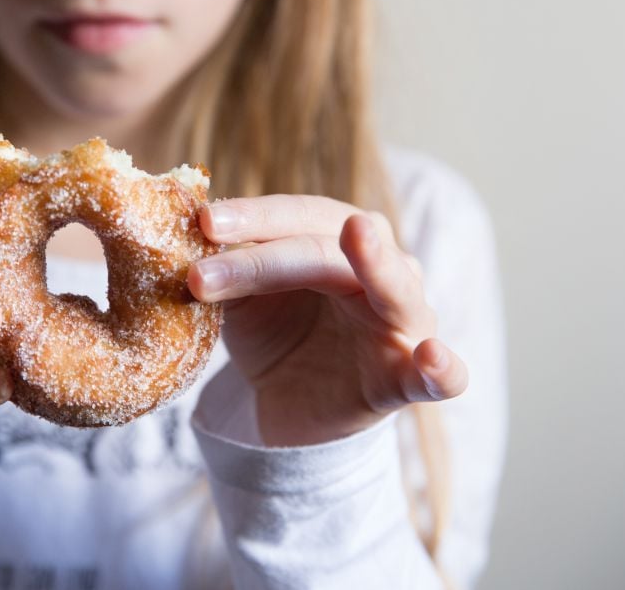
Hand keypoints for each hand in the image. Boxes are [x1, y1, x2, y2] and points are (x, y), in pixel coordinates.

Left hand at [188, 195, 467, 446]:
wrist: (287, 408)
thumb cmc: (273, 335)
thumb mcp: (242, 297)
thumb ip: (226, 265)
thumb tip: (181, 230)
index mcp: (338, 240)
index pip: (298, 217)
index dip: (252, 216)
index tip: (201, 222)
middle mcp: (380, 270)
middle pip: (332, 248)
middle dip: (267, 253)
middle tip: (208, 254)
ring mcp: (401, 323)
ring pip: (392, 289)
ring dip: (371, 264)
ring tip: (358, 236)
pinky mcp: (406, 381)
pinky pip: (439, 377)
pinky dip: (444, 368)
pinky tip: (432, 357)